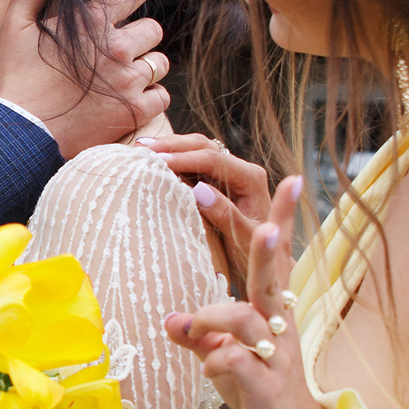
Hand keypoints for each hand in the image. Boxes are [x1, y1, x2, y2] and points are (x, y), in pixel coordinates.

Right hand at [0, 0, 175, 156]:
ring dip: (147, 67)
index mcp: (91, 23)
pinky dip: (150, 97)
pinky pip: (162, 96)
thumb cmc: (16, 80)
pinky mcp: (135, 111)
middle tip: (120, 52)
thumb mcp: (15, 27)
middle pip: (153, 29)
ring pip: (160, 62)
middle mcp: (116, 48)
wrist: (21, 135)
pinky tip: (128, 102)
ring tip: (123, 78)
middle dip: (141, 37)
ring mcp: (128, 80)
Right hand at [136, 133, 270, 292]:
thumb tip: (198, 190)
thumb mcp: (242, 239)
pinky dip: (174, 159)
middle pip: (204, 147)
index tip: (158, 161)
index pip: (213, 160)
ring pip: (198, 150)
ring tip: (142, 148)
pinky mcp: (219, 181)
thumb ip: (225, 214)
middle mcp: (242, 170)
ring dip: (171, 148)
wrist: (266, 263)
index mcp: (250, 179)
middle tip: (142, 148)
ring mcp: (230, 174)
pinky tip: (154, 159)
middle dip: (173, 146)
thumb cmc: (255, 254)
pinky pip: (194, 163)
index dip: (184, 159)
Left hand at [166, 176, 336, 408]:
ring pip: (248, 320)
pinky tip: (209, 366)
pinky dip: (219, 360)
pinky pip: (242, 363)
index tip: (292, 179)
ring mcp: (276, 356)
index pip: (275, 258)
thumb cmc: (257, 389)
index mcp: (270, 311)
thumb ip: (200, 334)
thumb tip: (170, 317)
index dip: (283, 219)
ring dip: (213, 316)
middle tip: (266, 224)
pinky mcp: (268, 387)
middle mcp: (279, 327)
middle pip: (273, 279)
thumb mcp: (225, 355)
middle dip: (269, 249)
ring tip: (190, 326)